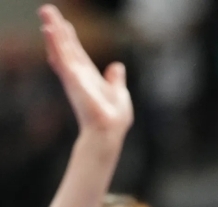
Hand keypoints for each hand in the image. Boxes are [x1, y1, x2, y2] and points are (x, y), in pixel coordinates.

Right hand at [38, 5, 132, 138]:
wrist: (109, 131)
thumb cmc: (114, 120)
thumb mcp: (119, 93)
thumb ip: (115, 80)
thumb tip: (117, 67)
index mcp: (89, 78)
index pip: (77, 54)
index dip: (70, 39)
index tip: (64, 25)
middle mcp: (78, 75)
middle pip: (66, 47)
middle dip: (57, 29)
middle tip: (47, 10)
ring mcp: (73, 76)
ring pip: (61, 48)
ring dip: (53, 30)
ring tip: (45, 12)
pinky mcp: (71, 78)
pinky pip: (61, 56)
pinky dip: (55, 42)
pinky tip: (49, 28)